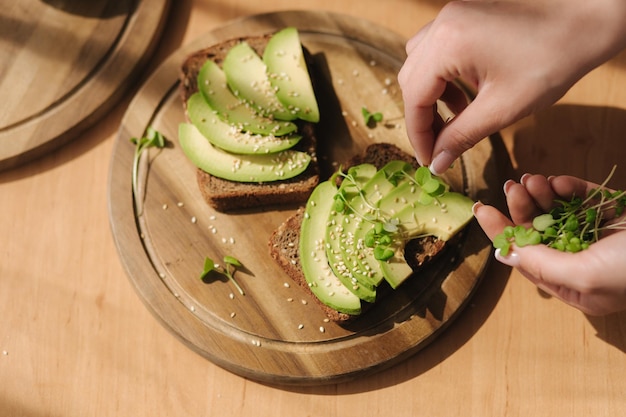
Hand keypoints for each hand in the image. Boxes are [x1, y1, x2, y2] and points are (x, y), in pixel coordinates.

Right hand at [398, 0, 625, 174]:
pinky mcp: (464, 14)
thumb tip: (438, 162)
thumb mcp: (503, 107)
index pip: (414, 97)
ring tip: (457, 115)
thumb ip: (462, 136)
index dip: (418, 134)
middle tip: (440, 145)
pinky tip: (468, 90)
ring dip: (432, 94)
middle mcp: (442, 24)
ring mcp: (451, 15)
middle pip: (412, 79)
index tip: (430, 160)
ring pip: (420, 63)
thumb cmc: (553, 59)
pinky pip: (438, 49)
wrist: (588, 18)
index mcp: (448, 44)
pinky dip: (443, 75)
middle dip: (423, 116)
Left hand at [473, 174, 625, 315]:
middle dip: (521, 209)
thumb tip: (505, 253)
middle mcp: (582, 262)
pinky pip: (583, 198)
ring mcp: (598, 236)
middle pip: (539, 232)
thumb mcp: (586, 276)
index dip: (501, 234)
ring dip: (541, 195)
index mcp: (574, 287)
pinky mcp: (614, 213)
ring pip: (558, 212)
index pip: (526, 259)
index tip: (481, 210)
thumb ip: (543, 265)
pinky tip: (559, 183)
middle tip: (511, 187)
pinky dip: (569, 189)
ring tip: (532, 180)